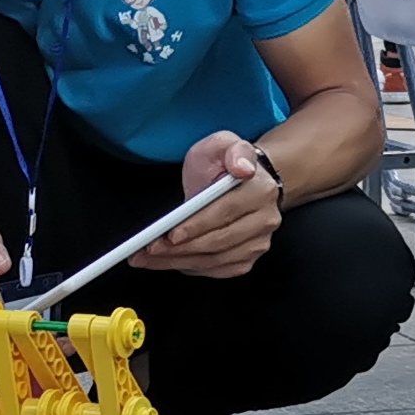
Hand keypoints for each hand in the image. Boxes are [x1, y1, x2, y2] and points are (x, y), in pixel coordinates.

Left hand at [133, 131, 278, 278]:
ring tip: (149, 258)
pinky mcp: (248, 259)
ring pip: (215, 260)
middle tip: (149, 250)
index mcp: (260, 191)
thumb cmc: (225, 164)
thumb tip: (242, 168)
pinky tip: (169, 262)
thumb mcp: (222, 144)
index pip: (225, 212)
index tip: (170, 235)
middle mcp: (265, 220)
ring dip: (179, 262)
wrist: (241, 181)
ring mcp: (258, 242)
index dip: (196, 226)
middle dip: (180, 249)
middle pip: (218, 242)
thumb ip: (232, 149)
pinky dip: (191, 268)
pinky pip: (217, 270)